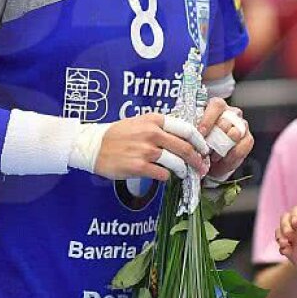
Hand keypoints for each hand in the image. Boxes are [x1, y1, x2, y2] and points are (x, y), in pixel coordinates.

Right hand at [93, 114, 208, 181]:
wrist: (92, 146)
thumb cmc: (117, 135)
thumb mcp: (140, 122)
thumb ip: (161, 127)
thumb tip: (184, 137)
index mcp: (155, 120)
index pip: (187, 129)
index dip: (199, 141)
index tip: (204, 149)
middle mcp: (152, 133)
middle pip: (185, 148)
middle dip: (197, 160)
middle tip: (201, 167)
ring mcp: (146, 150)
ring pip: (177, 162)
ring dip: (184, 170)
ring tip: (184, 173)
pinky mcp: (138, 166)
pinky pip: (163, 174)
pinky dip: (166, 177)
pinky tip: (163, 176)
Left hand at [197, 98, 253, 180]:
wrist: (211, 161)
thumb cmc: (202, 144)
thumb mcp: (195, 137)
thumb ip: (195, 133)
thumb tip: (192, 138)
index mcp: (216, 107)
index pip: (217, 106)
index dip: (208, 119)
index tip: (201, 133)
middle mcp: (231, 113)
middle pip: (226, 121)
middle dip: (215, 138)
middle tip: (206, 150)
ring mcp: (241, 125)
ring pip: (236, 133)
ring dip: (223, 148)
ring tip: (214, 157)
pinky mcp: (248, 138)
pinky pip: (245, 145)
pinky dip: (233, 156)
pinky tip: (224, 162)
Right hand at [275, 206, 296, 287]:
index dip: (294, 214)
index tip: (295, 223)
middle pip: (286, 218)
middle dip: (284, 224)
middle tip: (287, 234)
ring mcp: (296, 240)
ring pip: (280, 231)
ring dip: (279, 235)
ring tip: (284, 243)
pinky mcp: (292, 252)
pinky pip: (281, 246)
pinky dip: (281, 247)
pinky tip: (286, 252)